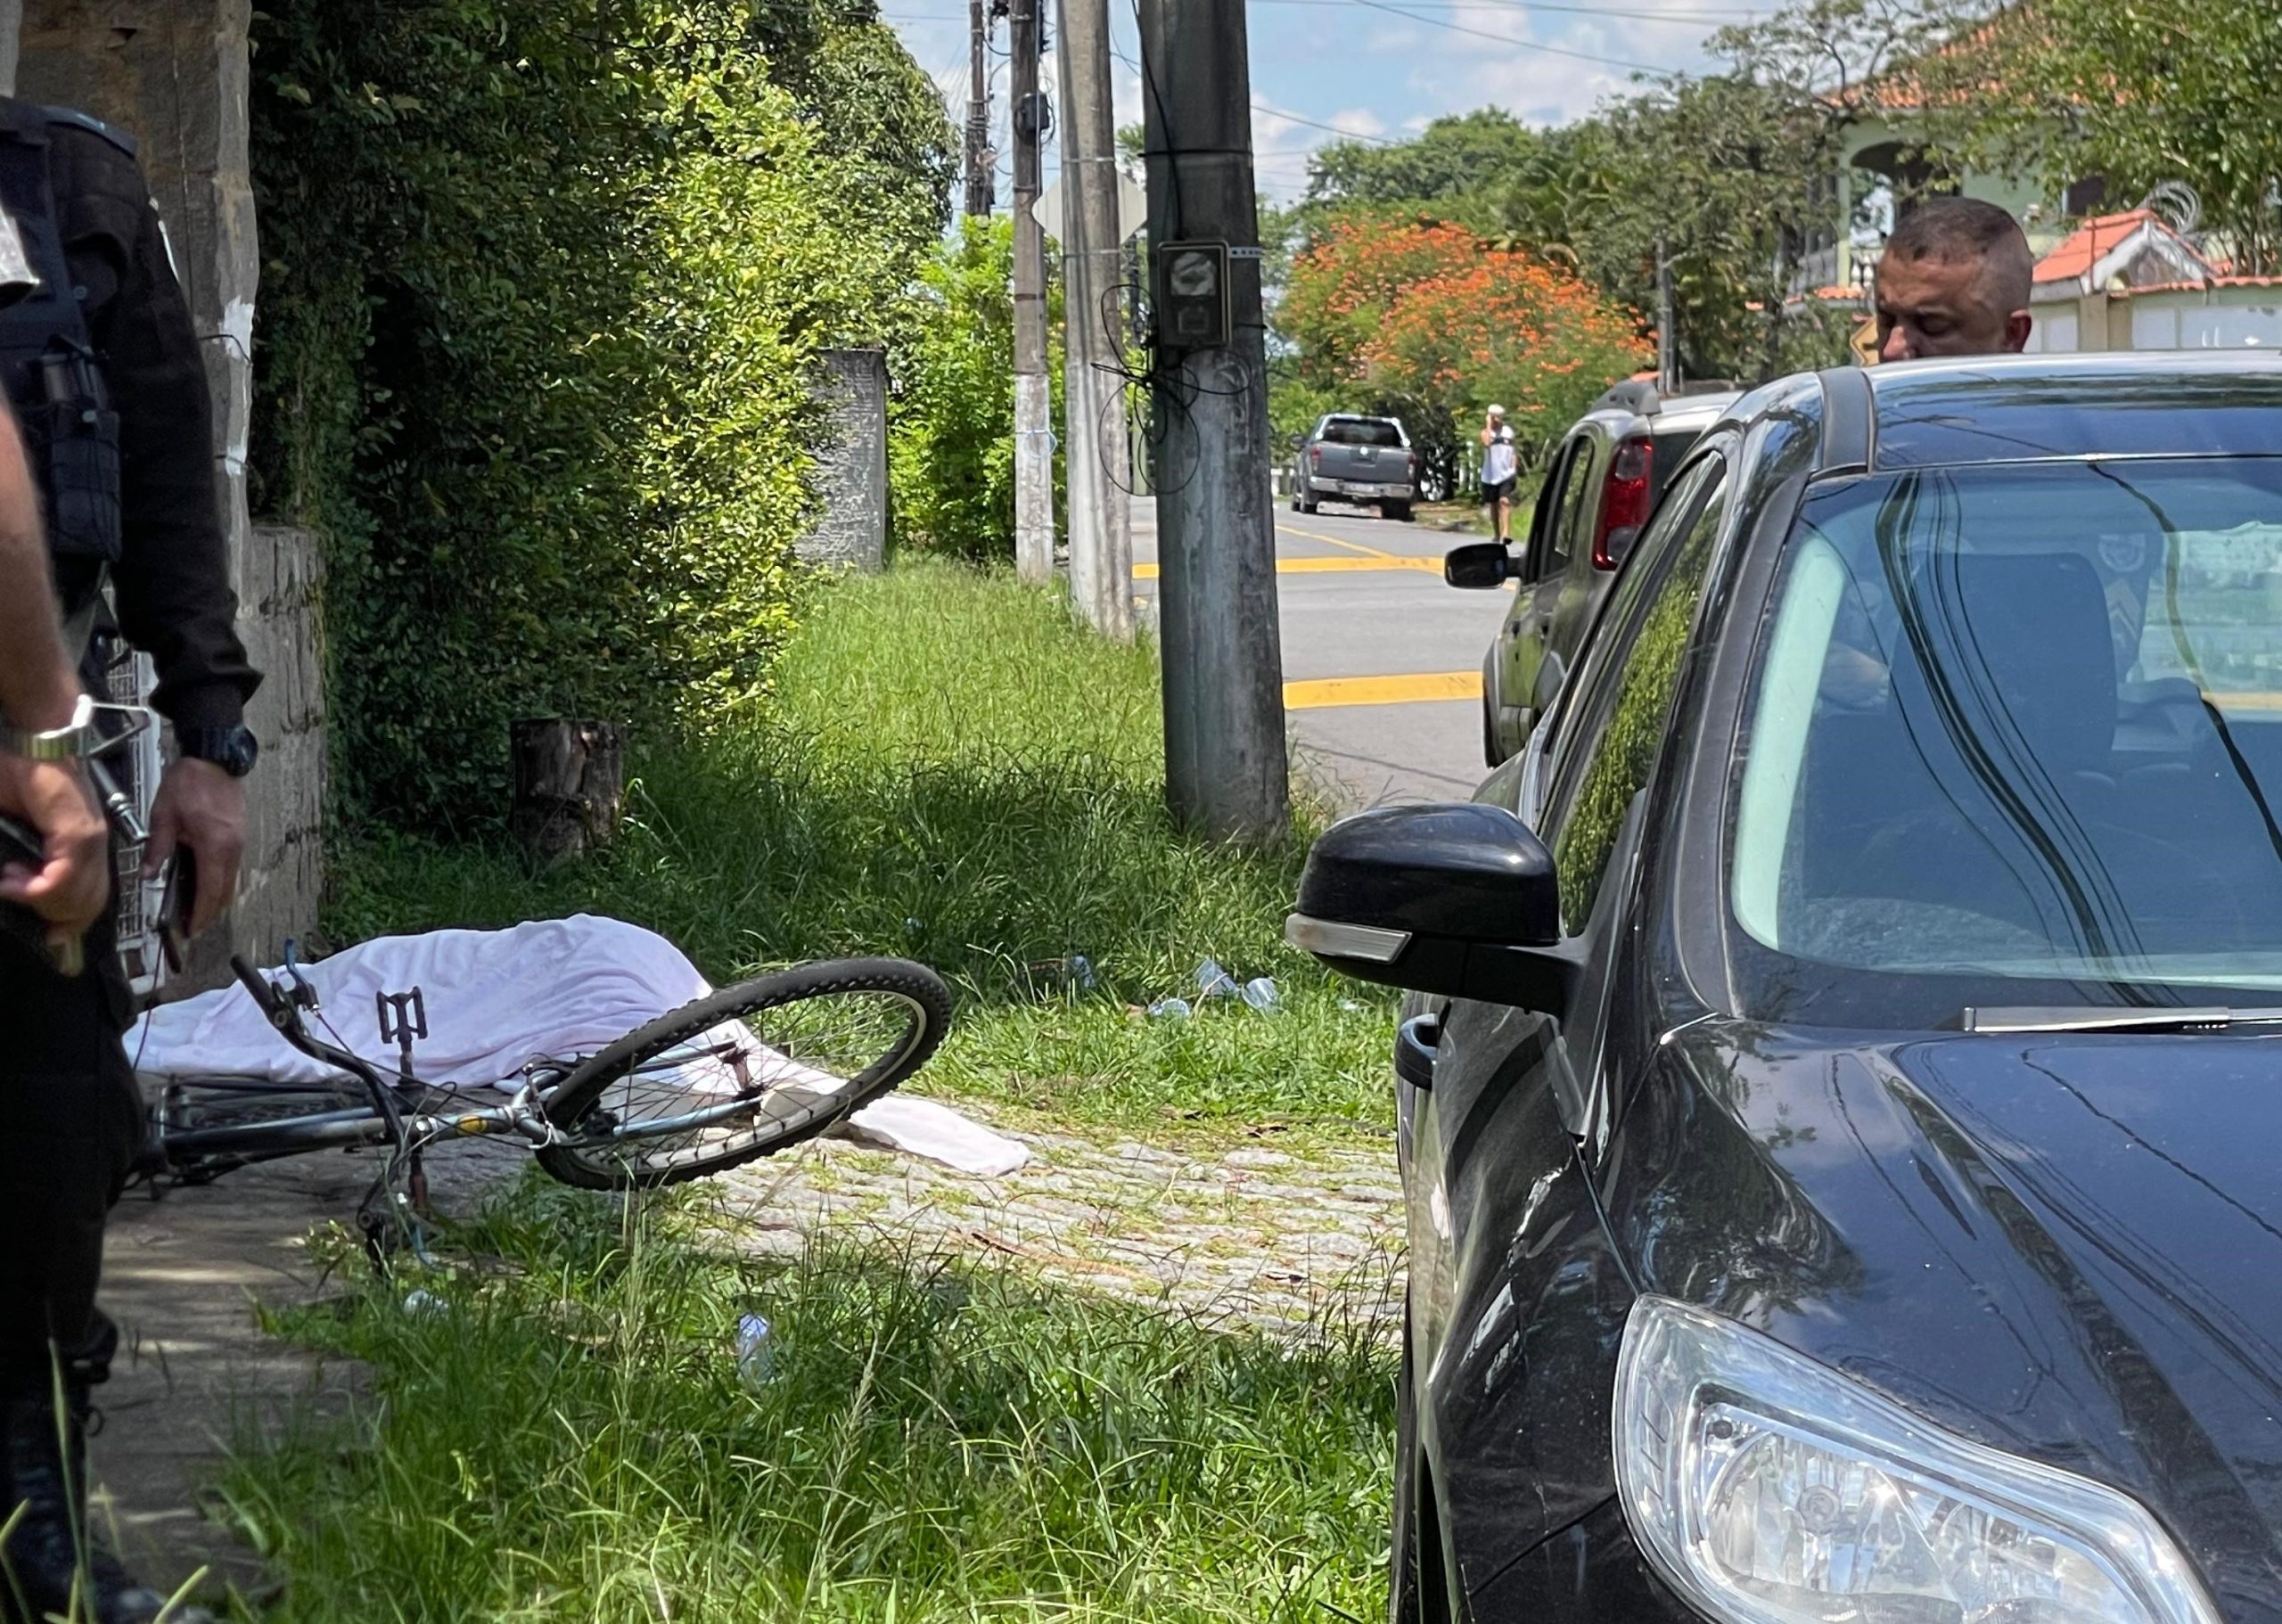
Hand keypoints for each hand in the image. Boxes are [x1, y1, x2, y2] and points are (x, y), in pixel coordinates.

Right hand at [0, 754, 109, 948]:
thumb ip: (21, 858)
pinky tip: (13, 881)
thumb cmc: (17, 775)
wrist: (32, 741)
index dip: (71, 920)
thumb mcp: (12, 825)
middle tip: (28, 916)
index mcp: (82, 845)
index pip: (89, 896)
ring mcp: (89, 839)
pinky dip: (37, 888)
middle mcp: (93, 845)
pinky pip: (64, 877)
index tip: (51, 936)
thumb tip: (13, 881)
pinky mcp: (76, 832)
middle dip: (57, 920)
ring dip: (39, 902)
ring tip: (11, 885)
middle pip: (88, 903)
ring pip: (78, 896)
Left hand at [143, 757, 243, 936]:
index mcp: (214, 848)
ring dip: (215, 898)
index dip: (200, 914)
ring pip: (230, 881)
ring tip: (194, 907)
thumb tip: (148, 875)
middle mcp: (232, 850)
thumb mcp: (164, 816)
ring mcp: (240, 843)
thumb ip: (157, 848)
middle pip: (225, 893)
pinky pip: (231, 868)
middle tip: (190, 924)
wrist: (213, 759)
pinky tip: (203, 881)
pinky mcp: (239, 836)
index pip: (209, 892)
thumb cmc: (189, 784)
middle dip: (209, 912)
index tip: (190, 929)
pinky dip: (219, 881)